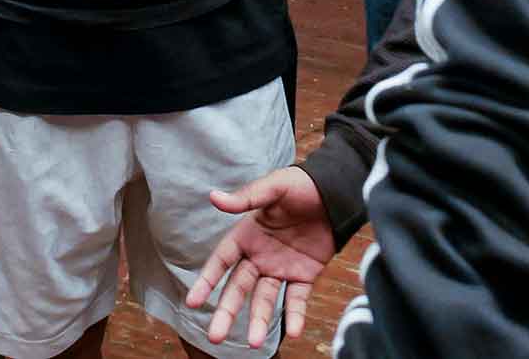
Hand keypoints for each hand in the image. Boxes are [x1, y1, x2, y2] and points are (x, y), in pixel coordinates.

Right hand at [185, 167, 336, 347]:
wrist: (336, 193)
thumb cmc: (301, 186)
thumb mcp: (273, 187)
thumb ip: (246, 198)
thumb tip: (213, 197)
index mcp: (246, 235)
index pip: (221, 262)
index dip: (207, 281)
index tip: (192, 301)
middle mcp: (259, 256)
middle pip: (238, 288)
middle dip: (226, 311)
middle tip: (215, 337)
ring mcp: (281, 268)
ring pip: (264, 299)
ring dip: (258, 320)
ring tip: (253, 343)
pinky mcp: (304, 275)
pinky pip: (296, 299)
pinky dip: (295, 315)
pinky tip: (294, 332)